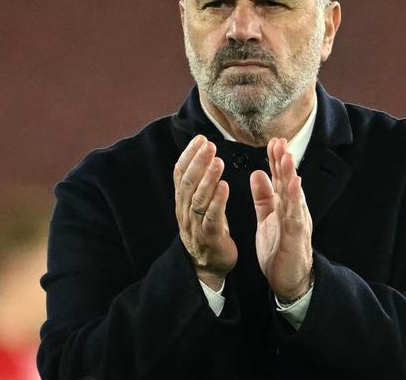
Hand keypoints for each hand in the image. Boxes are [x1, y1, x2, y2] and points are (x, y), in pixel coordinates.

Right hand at [173, 135, 236, 290]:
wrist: (209, 266)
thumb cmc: (208, 230)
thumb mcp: (200, 205)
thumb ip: (200, 183)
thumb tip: (204, 155)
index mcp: (182, 202)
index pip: (180, 174)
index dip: (189, 155)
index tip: (200, 138)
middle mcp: (184, 212)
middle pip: (188, 183)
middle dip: (198, 162)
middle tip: (209, 144)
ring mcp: (195, 226)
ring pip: (198, 199)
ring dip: (207, 178)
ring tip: (217, 161)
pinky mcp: (209, 238)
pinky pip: (211, 218)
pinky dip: (217, 201)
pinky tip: (225, 186)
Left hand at [250, 138, 312, 299]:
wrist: (289, 280)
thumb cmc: (279, 249)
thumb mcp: (268, 217)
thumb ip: (264, 197)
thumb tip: (258, 173)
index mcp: (286, 206)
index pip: (281, 179)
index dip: (276, 161)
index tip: (273, 142)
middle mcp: (294, 211)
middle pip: (289, 182)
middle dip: (284, 161)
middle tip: (280, 141)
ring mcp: (296, 223)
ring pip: (294, 195)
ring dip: (291, 175)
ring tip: (287, 157)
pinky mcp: (295, 237)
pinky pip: (295, 216)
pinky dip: (295, 200)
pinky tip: (294, 186)